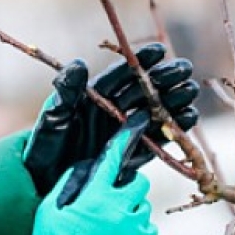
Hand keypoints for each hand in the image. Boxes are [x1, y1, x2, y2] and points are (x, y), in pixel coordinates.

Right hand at [21, 113, 157, 234]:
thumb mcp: (49, 212)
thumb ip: (67, 185)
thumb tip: (84, 169)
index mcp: (95, 196)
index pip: (113, 159)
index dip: (125, 139)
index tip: (137, 125)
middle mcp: (120, 209)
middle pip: (139, 182)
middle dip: (128, 186)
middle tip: (111, 200)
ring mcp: (134, 230)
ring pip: (143, 207)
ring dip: (131, 211)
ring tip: (110, 228)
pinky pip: (148, 231)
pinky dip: (138, 232)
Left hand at [22, 43, 199, 195]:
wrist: (44, 183)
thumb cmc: (44, 147)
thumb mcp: (53, 117)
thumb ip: (66, 92)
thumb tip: (78, 65)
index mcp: (93, 96)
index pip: (121, 75)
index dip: (140, 62)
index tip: (159, 51)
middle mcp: (111, 111)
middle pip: (143, 90)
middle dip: (165, 79)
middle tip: (185, 70)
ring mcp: (122, 132)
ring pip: (153, 112)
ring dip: (173, 101)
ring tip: (190, 93)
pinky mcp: (130, 154)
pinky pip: (155, 139)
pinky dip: (172, 130)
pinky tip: (188, 119)